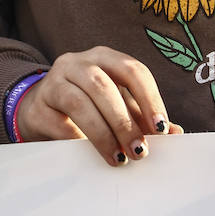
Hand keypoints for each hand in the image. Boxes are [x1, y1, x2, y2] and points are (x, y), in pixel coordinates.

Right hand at [16, 46, 183, 165]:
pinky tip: (90, 153)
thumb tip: (176, 133)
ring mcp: (53, 81)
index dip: (149, 99)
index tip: (161, 129)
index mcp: (104, 58)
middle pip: (103, 86)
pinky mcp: (38, 105)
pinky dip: (78, 140)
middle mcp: (76, 63)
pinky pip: (59, 123)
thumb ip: (144, 117)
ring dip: (103, 133)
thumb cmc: (91, 106)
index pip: (132, 70)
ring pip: (78, 102)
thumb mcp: (119, 105)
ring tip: (118, 157)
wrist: (44, 109)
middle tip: (138, 151)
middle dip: (124, 122)